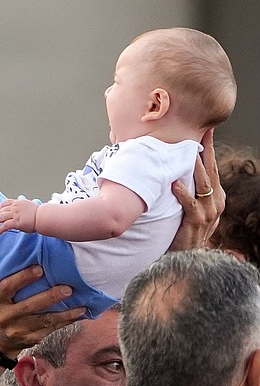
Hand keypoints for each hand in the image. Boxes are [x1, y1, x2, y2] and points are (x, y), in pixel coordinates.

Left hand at [0, 198, 38, 234]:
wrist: (44, 217)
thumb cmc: (41, 214)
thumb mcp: (31, 207)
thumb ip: (26, 208)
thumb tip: (26, 211)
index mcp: (19, 203)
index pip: (6, 203)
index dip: (0, 207)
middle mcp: (15, 207)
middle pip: (1, 210)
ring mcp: (15, 214)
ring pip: (0, 217)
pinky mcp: (17, 222)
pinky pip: (6, 225)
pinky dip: (0, 229)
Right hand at [0, 265, 82, 385]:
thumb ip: (0, 278)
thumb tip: (15, 253)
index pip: (7, 287)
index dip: (23, 277)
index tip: (39, 268)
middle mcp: (5, 316)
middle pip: (29, 306)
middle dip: (50, 297)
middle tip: (68, 288)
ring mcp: (18, 330)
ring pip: (44, 320)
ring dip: (65, 313)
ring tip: (80, 305)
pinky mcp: (31, 339)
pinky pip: (51, 329)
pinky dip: (66, 322)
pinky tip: (78, 314)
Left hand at [169, 128, 222, 250]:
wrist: (186, 255)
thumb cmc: (182, 226)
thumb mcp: (187, 204)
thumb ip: (184, 186)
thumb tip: (170, 165)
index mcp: (214, 195)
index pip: (211, 167)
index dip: (208, 148)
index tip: (205, 130)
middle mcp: (215, 202)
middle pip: (210, 171)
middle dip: (206, 151)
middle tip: (202, 132)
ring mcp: (208, 213)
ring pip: (203, 185)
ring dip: (195, 168)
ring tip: (188, 152)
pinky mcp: (196, 223)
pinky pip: (191, 205)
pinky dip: (183, 193)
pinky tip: (175, 183)